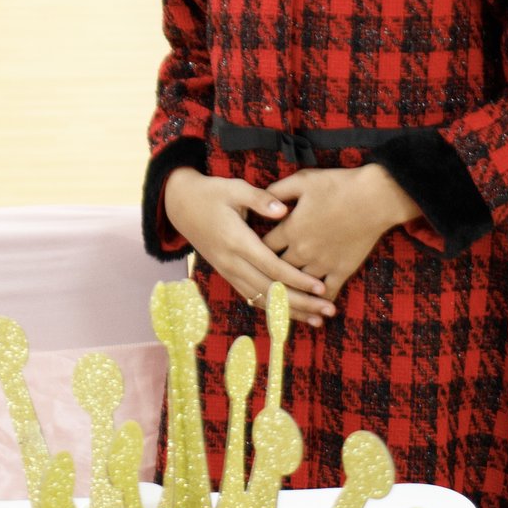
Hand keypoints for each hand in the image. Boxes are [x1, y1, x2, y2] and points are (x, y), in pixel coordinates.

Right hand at [162, 169, 337, 324]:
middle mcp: (231, 261)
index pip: (272, 266)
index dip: (297, 279)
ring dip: (290, 311)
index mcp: (236, 240)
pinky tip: (291, 315)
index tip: (320, 287)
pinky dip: (272, 308)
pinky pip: (251, 297)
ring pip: (261, 299)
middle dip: (301, 302)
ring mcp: (227, 271)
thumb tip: (284, 210)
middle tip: (328, 309)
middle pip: (271, 289)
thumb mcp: (235, 188)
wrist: (180, 205)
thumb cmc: (211, 193)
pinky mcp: (226, 274)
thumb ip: (260, 199)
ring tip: (317, 319)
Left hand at [261, 166, 419, 298]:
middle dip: (267, 276)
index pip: (262, 248)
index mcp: (290, 229)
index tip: (250, 254)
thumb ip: (278, 191)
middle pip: (276, 271)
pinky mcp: (342, 270)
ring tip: (280, 299)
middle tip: (258, 282)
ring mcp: (322, 263)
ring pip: (298, 286)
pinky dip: (318, 301)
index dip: (254, 251)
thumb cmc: (338, 185)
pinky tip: (312, 308)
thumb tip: (261, 199)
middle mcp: (302, 251)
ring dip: (289, 293)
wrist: (375, 197)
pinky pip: (327, 292)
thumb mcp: (303, 180)